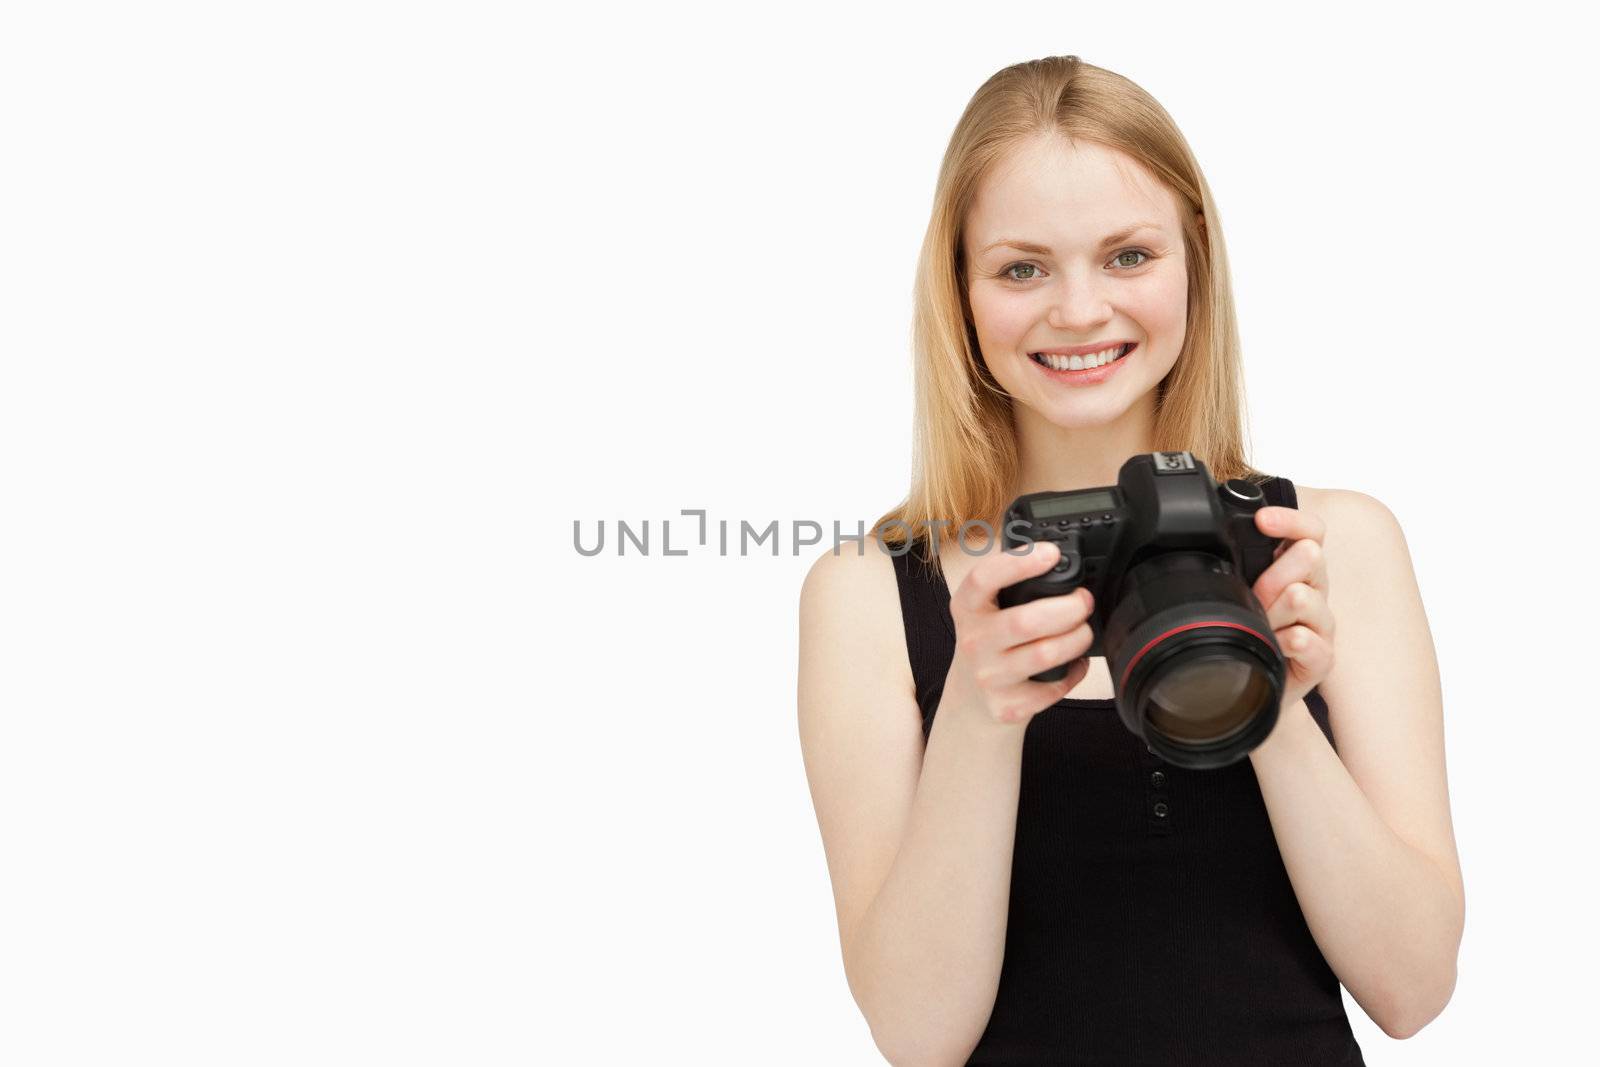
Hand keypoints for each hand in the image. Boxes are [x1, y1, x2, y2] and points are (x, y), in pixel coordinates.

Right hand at [943, 540, 1095, 728]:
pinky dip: (1075, 672)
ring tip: (1084, 631)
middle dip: (1069, 607)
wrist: (971, 700)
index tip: (1050, 553)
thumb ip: (1008, 585)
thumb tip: (1056, 558)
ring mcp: (989, 677)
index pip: (984, 578)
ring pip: (1045, 654)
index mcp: (966, 608)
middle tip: (1084, 601)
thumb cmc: (988, 644)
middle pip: (1026, 620)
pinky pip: (1054, 686)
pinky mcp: (1008, 706)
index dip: (1018, 562)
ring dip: (1077, 639)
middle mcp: (973, 642)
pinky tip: (1075, 663)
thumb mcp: (984, 611)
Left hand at [1251, 505, 1334, 711]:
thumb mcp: (1235, 591)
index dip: (1290, 521)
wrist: (1249, 685)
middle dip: (1273, 574)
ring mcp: (1321, 625)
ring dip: (1274, 612)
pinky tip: (1281, 643)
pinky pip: (1314, 642)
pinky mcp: (1322, 658)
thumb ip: (1238, 563)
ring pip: (1304, 596)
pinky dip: (1294, 641)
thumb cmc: (1244, 632)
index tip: (1262, 521)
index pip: (1309, 531)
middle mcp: (1313, 591)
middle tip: (1254, 596)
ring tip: (1262, 627)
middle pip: (1310, 556)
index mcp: (1295, 569)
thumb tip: (1223, 533)